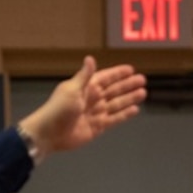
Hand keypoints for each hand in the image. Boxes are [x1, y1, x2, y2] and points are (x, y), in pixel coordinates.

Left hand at [19, 58, 146, 160]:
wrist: (50, 134)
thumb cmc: (58, 110)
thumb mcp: (72, 89)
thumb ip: (84, 76)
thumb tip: (90, 58)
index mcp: (86, 87)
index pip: (105, 77)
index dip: (118, 73)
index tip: (131, 69)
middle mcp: (92, 99)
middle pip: (114, 90)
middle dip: (127, 85)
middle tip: (142, 80)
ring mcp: (95, 113)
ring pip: (117, 104)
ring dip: (129, 98)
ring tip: (143, 93)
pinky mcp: (97, 127)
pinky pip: (114, 119)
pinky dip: (124, 115)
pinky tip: (134, 110)